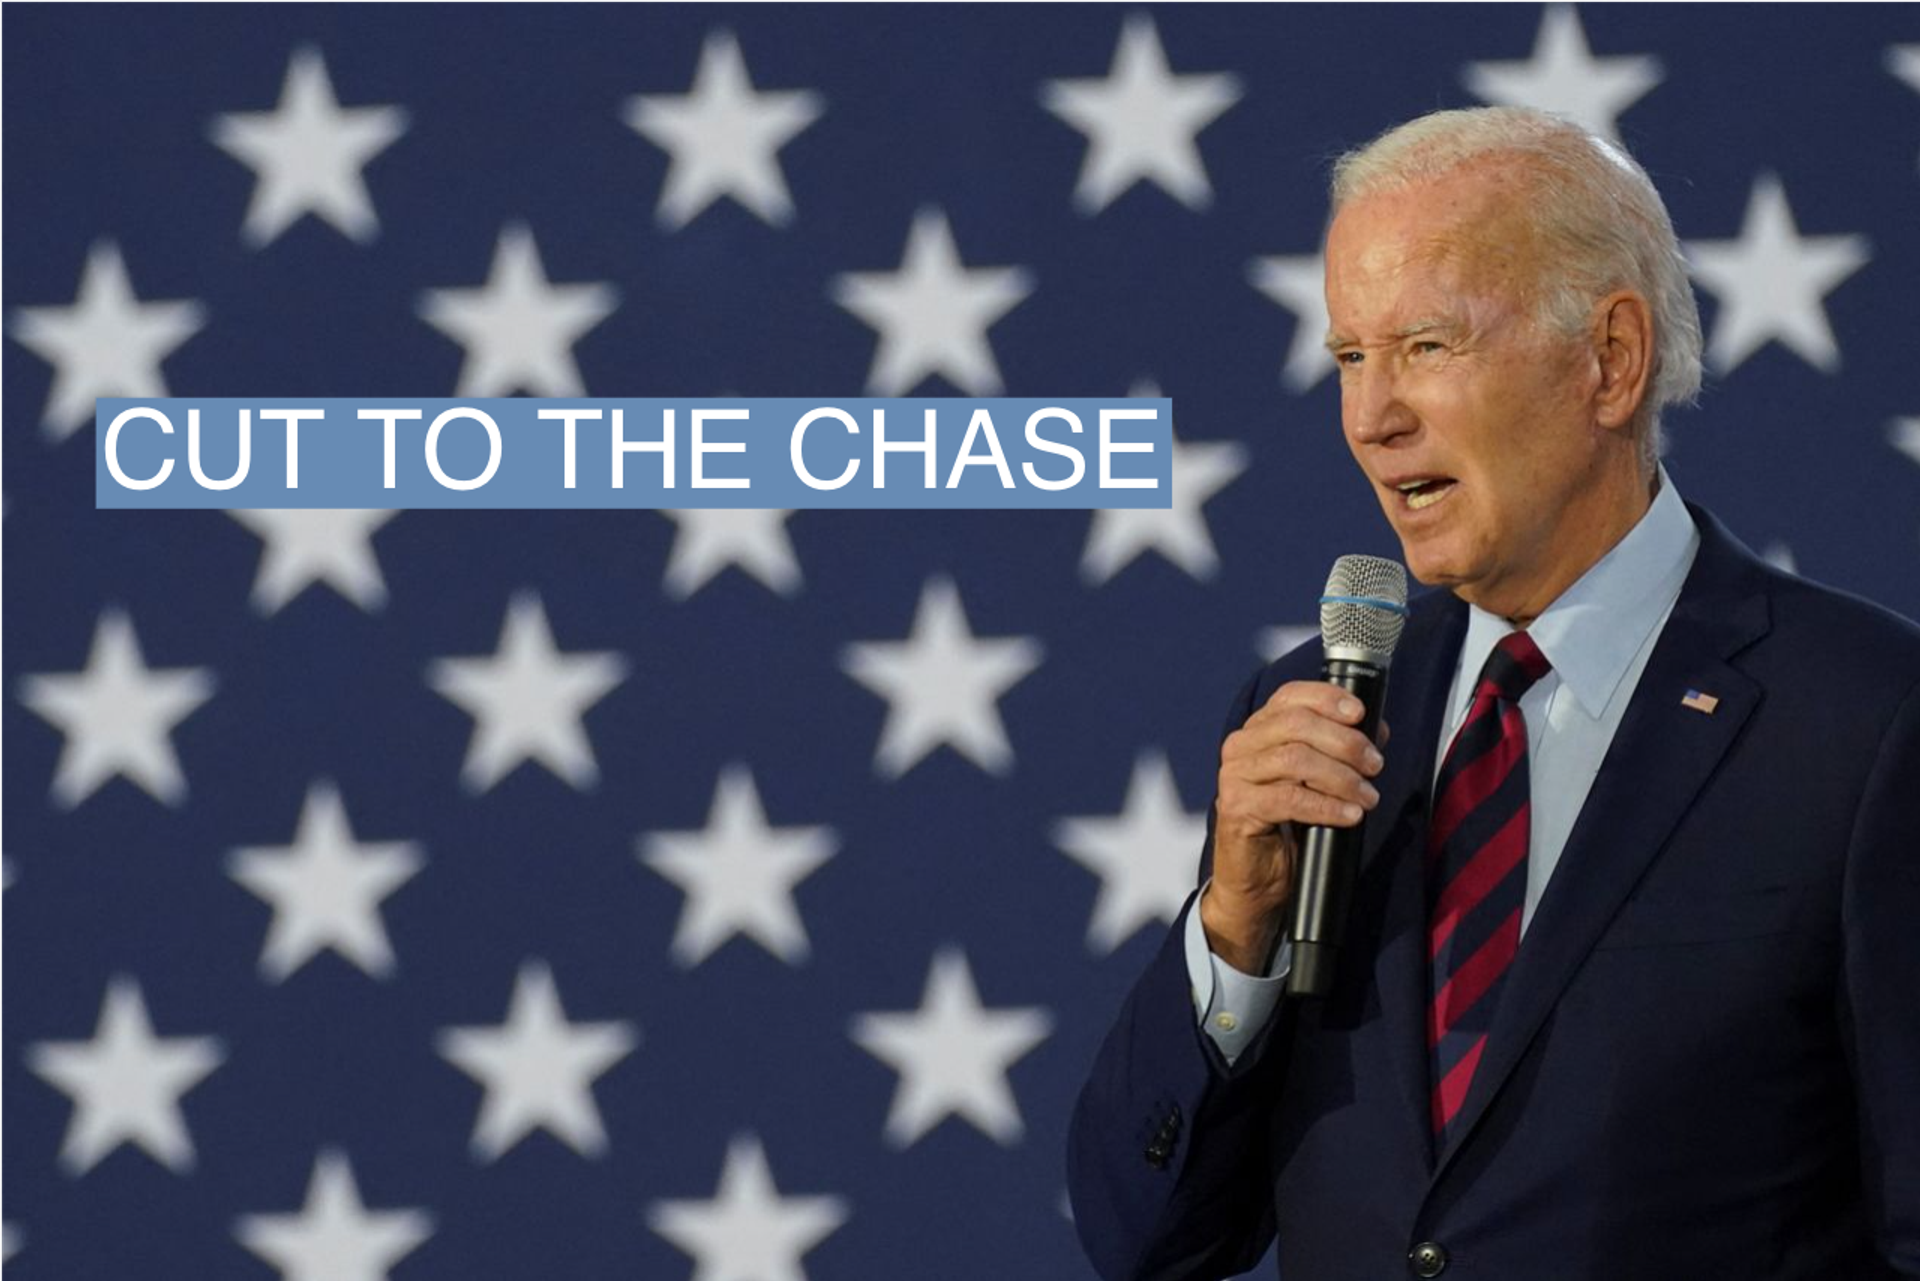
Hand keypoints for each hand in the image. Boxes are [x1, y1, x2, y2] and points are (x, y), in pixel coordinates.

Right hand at [1203, 681, 1386, 971]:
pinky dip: (1327, 806)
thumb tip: (1376, 729)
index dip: (1328, 698)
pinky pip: (1289, 799)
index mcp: (1258, 730)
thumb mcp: (1317, 780)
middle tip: (1375, 766)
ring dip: (1341, 777)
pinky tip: (1349, 815)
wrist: (1258, 880)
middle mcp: (1240, 745)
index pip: (1290, 696)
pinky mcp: (1237, 808)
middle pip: (1296, 724)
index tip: (1361, 713)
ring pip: (1295, 759)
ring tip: (1367, 796)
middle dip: (1345, 742)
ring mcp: (1234, 776)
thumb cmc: (1288, 826)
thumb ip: (1338, 750)